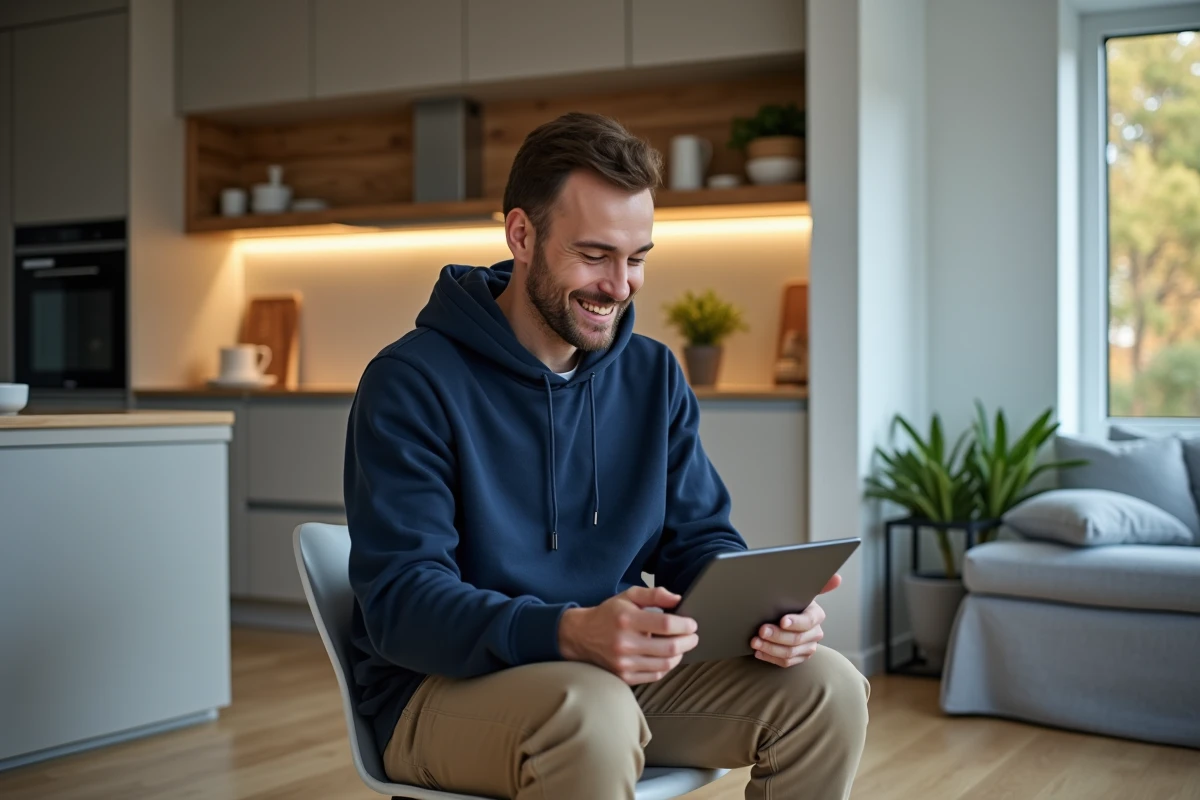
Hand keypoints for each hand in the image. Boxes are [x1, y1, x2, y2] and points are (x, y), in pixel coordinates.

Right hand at [558, 586, 698, 684]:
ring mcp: (624, 663)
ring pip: (665, 664)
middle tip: (693, 636)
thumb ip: (654, 594)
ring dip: (680, 655)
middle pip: (669, 647)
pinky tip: (667, 657)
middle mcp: (625, 643)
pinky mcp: (624, 676)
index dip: (684, 625)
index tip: (692, 624)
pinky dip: (666, 667)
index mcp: (627, 620)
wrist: (581, 636)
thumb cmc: (609, 614)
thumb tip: (677, 599)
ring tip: (682, 646)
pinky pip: (655, 675)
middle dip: (688, 642)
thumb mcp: (628, 596)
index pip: (665, 624)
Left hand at [750, 574, 840, 667]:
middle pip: (797, 639)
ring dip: (770, 648)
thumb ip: (817, 585)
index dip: (795, 622)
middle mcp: (815, 633)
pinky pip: (785, 662)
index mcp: (816, 615)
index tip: (782, 621)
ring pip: (790, 653)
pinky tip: (758, 652)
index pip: (808, 621)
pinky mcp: (798, 658)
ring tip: (755, 642)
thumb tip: (838, 578)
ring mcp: (807, 647)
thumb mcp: (798, 590)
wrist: (780, 612)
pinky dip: (770, 657)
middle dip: (777, 635)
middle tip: (761, 630)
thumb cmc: (789, 600)